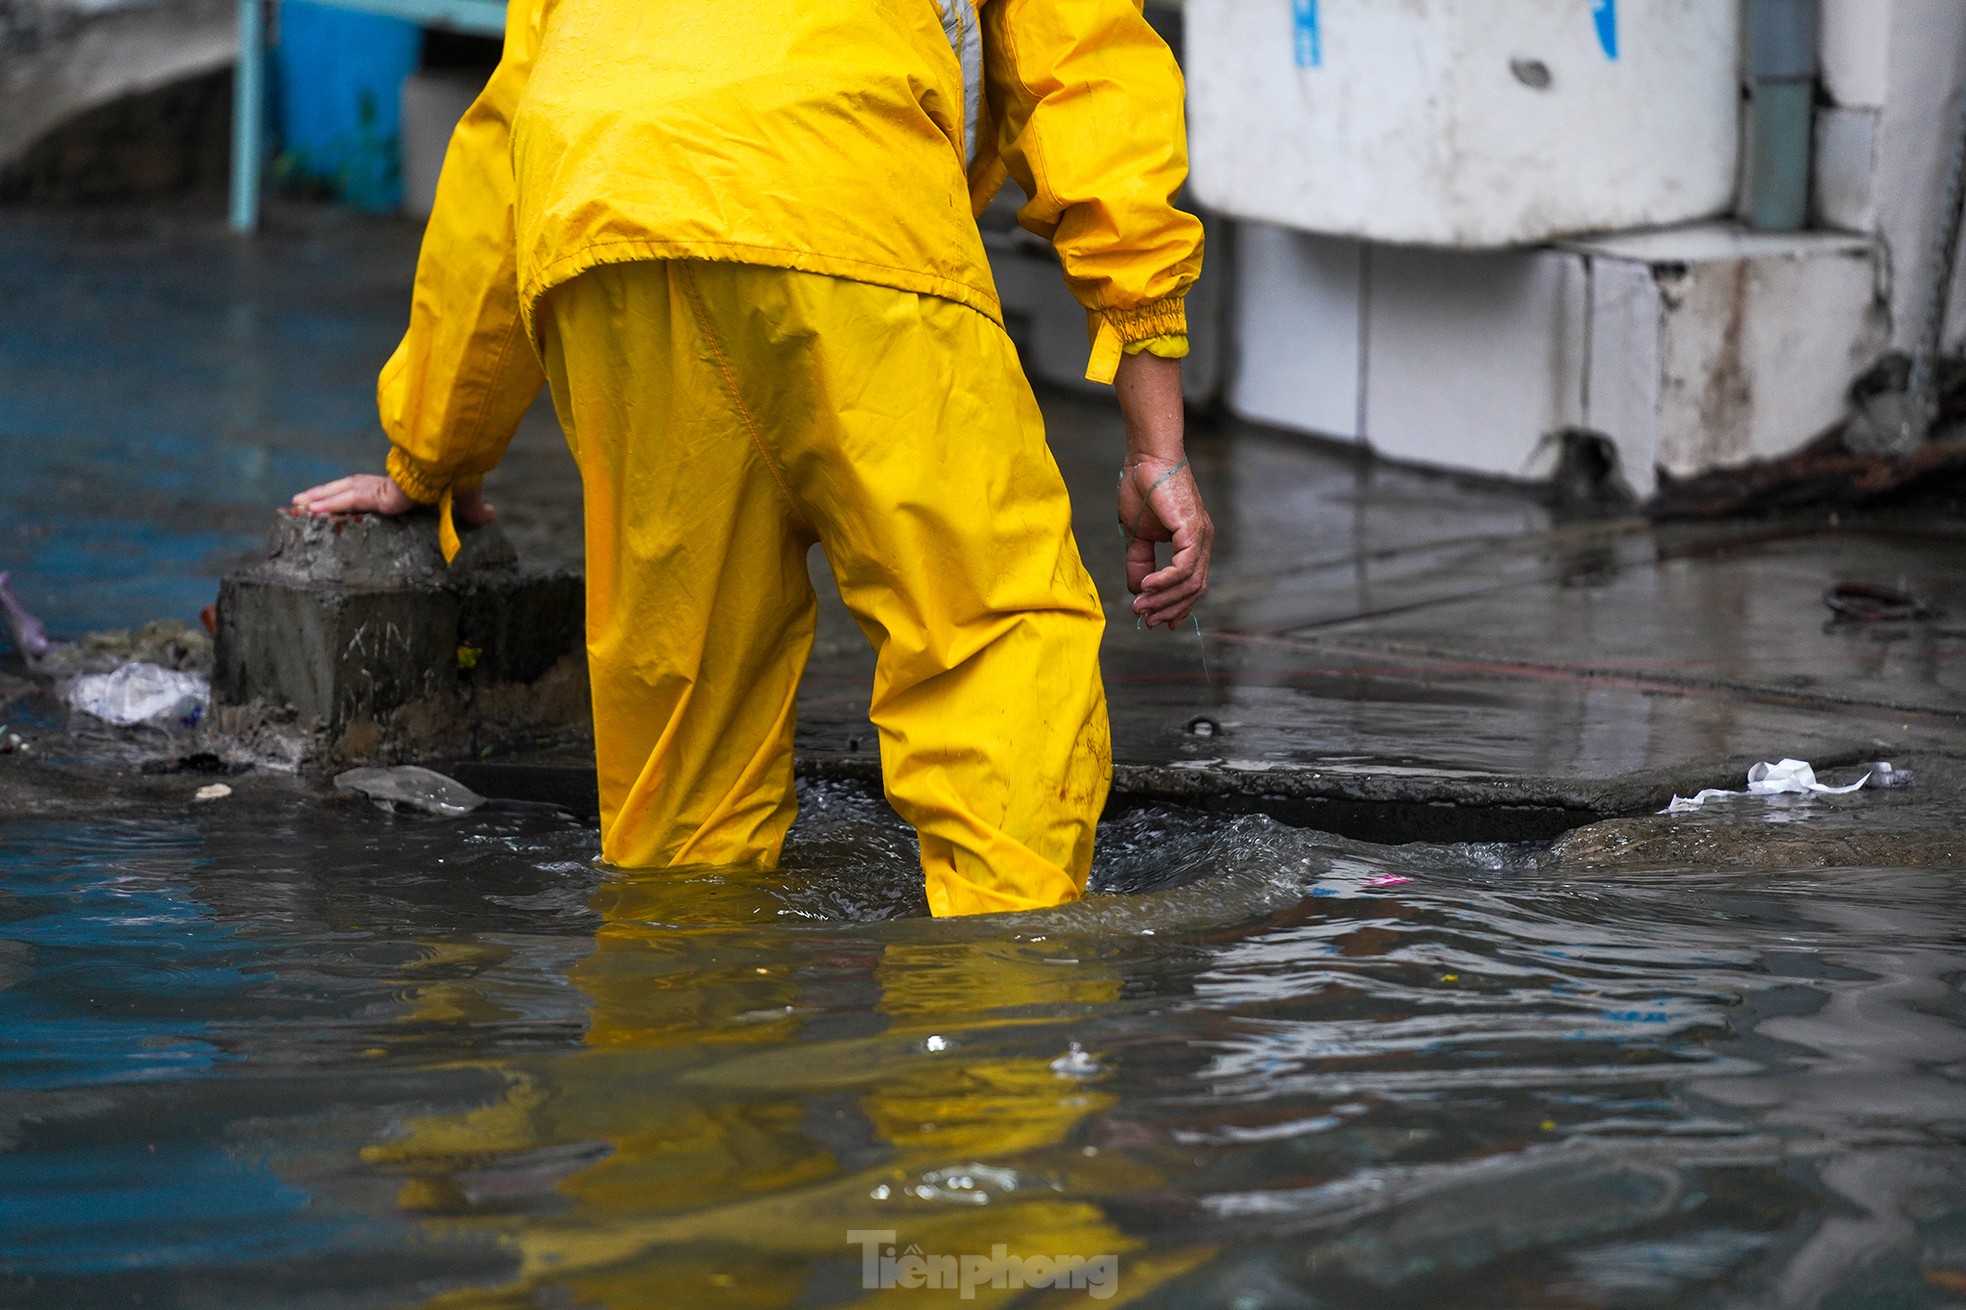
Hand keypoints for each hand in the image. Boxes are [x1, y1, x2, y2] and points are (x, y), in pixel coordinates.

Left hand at [290, 474, 494, 524]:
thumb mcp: (465, 497)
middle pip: (348, 489)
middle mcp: (387, 483)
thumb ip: (472, 510)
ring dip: (318, 498)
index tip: (333, 500)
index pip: (369, 490)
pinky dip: (328, 505)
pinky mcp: (381, 495)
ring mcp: (382, 487)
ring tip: (294, 504)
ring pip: (342, 494)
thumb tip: (492, 515)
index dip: (349, 495)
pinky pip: (348, 503)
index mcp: (402, 485)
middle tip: (300, 502)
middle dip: (324, 495)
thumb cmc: (463, 474)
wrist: (459, 464)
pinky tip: (307, 510)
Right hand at [1117, 455, 1211, 627]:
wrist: (1146, 460)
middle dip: (1169, 609)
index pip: (1191, 584)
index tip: (1157, 621)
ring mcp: (1200, 537)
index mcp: (1192, 543)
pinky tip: (1147, 586)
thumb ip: (1140, 561)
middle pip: (1193, 589)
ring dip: (1163, 599)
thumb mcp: (1137, 534)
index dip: (1176, 606)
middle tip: (1146, 620)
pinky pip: (1184, 568)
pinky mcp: (1193, 530)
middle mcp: (1202, 542)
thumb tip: (1137, 589)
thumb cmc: (1142, 488)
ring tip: (1140, 607)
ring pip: (1189, 583)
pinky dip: (1165, 582)